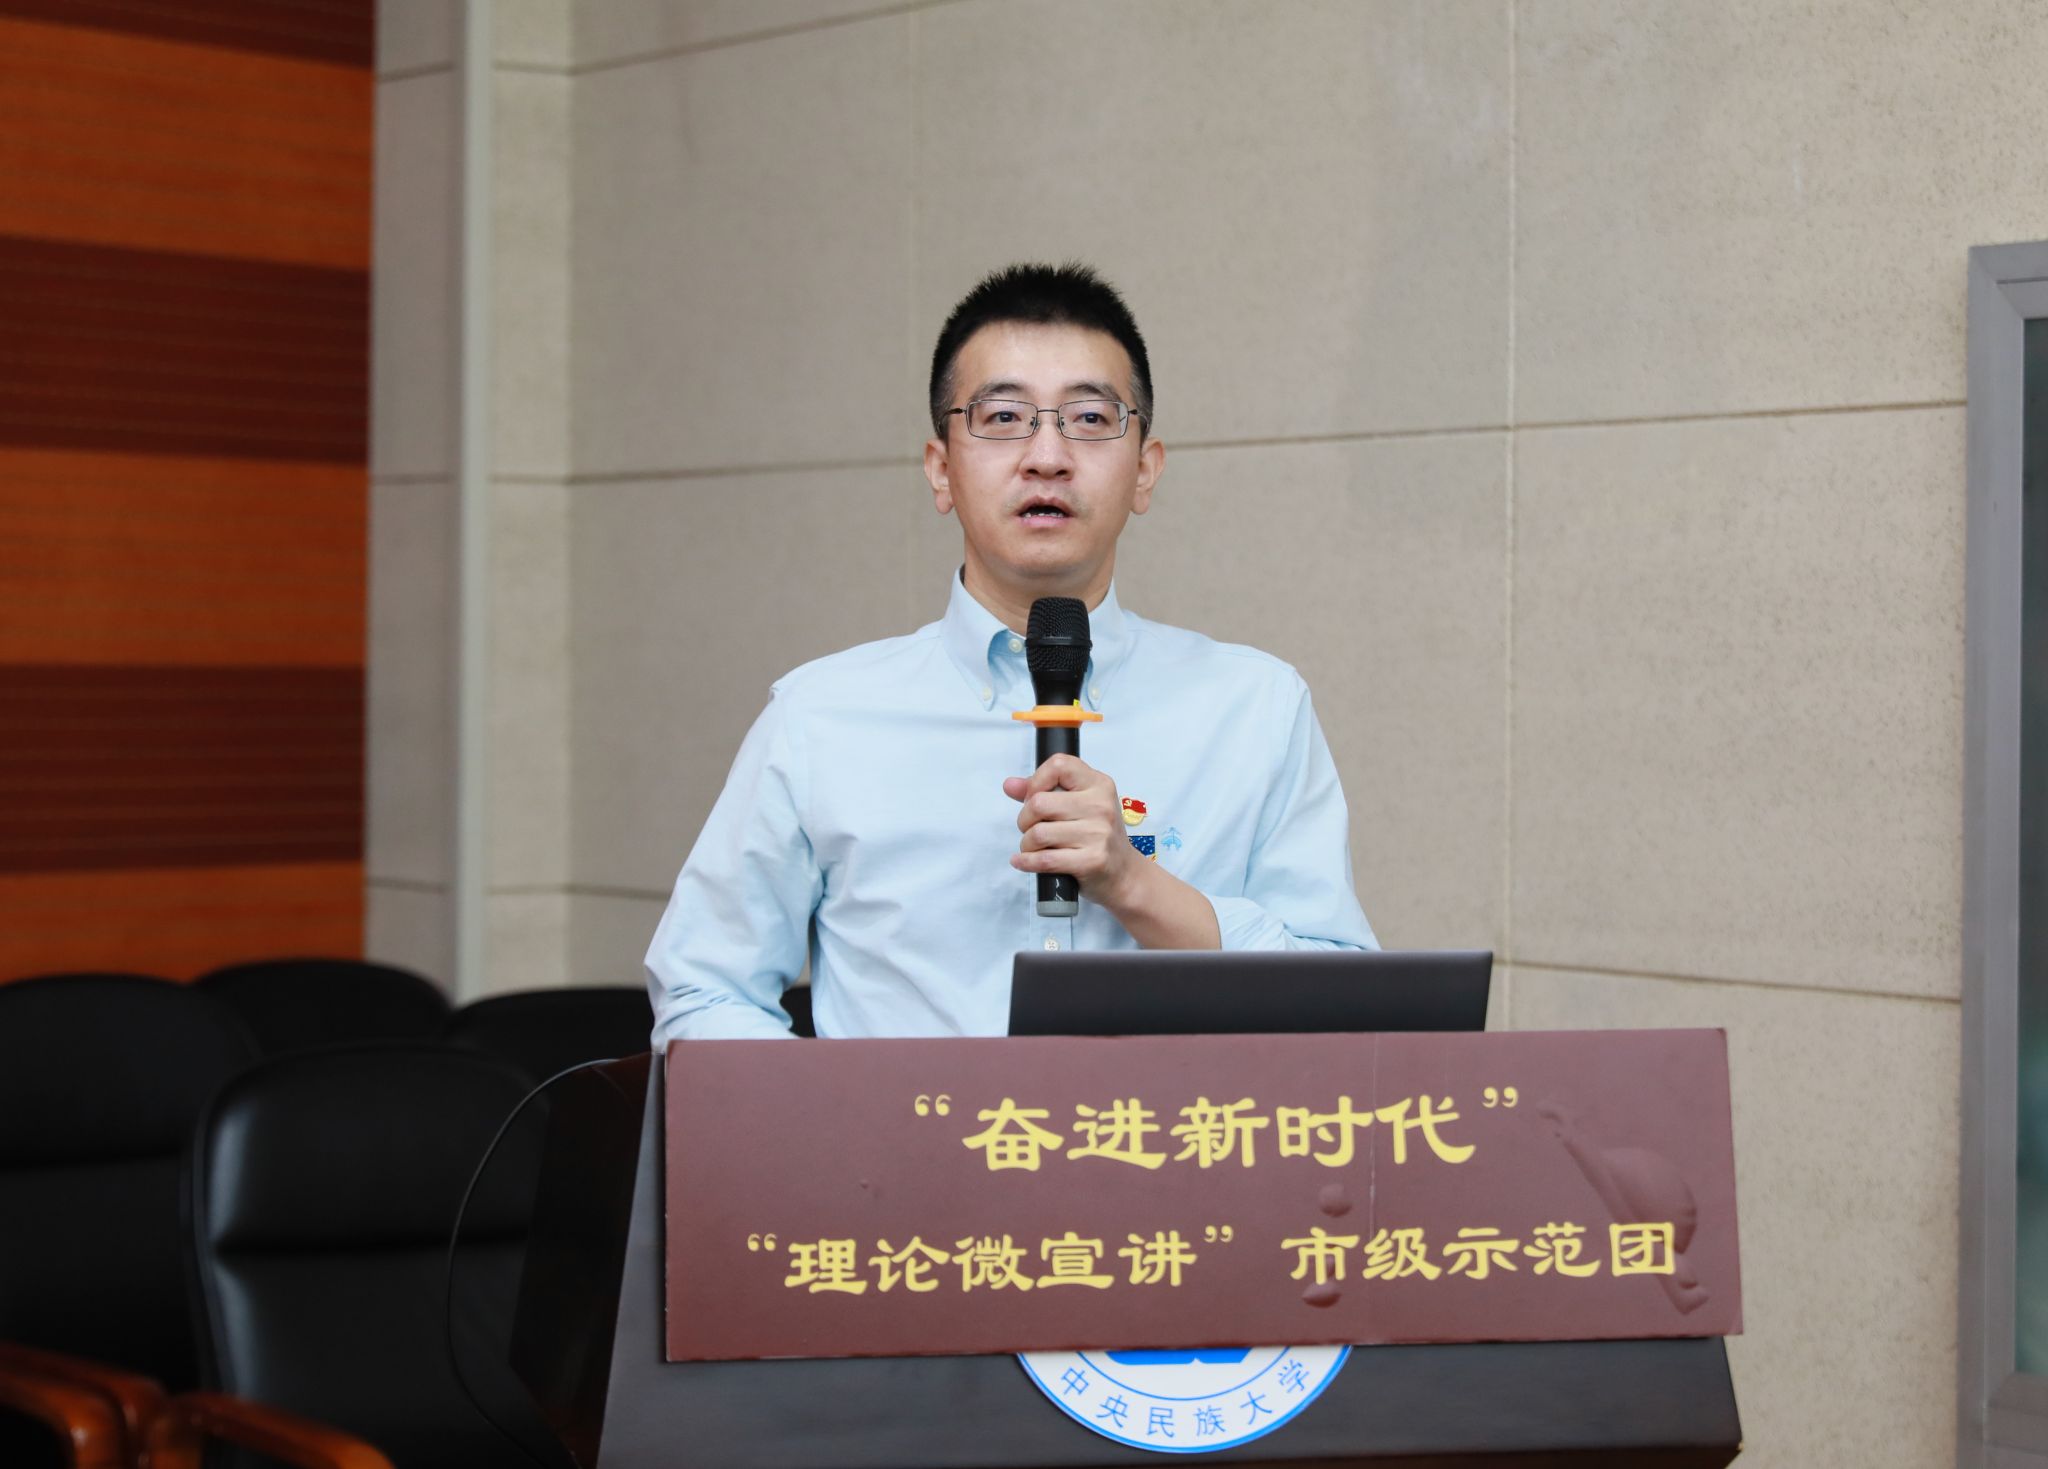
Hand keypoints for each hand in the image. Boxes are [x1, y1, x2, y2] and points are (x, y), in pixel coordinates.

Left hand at [1003, 754, 1140, 906]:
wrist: (1124, 874)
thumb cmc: (1098, 837)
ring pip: (1038, 833)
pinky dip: (1027, 862)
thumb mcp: (1079, 806)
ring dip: (1027, 844)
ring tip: (1034, 847)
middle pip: (1039, 803)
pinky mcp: (1092, 860)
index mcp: (1099, 784)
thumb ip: (1043, 791)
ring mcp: (1098, 834)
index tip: (1034, 797)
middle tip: (1031, 828)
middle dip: (1025, 819)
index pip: (1059, 765)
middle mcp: (1100, 805)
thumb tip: (1010, 785)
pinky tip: (1023, 861)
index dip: (1036, 781)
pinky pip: (1045, 859)